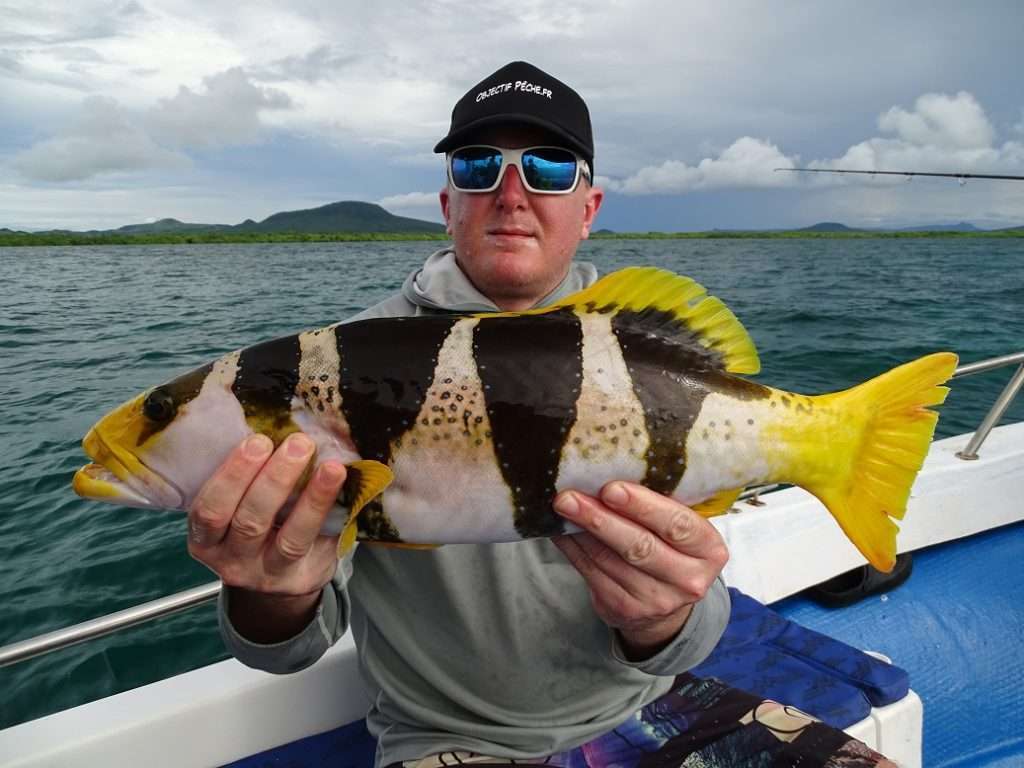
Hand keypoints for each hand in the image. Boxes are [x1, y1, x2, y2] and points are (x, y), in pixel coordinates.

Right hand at [187, 432, 346, 641]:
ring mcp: (269, 574)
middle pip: (250, 521)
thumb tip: (277, 421)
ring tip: (331, 467)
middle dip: (275, 479)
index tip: (257, 440)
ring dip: (312, 499)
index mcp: (206, 539)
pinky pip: (322, 547)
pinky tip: (347, 492)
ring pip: (290, 539)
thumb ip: (245, 477)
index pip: (209, 510)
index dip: (232, 475)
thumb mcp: (235, 507)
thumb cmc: (253, 524)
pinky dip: (334, 518)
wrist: (275, 576)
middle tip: (298, 443)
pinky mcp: (304, 579)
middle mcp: (233, 561)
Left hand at [552, 481, 728, 659]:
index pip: (678, 524)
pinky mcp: (623, 610)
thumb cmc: (672, 548)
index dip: (643, 506)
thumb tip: (614, 468)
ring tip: (561, 506)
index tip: (611, 488)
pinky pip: (591, 573)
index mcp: (709, 550)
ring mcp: (655, 600)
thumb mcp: (684, 528)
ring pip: (609, 560)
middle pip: (640, 546)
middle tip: (570, 497)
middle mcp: (688, 580)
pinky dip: (572, 548)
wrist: (667, 604)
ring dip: (580, 531)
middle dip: (601, 519)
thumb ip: (662, 503)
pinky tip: (560, 529)